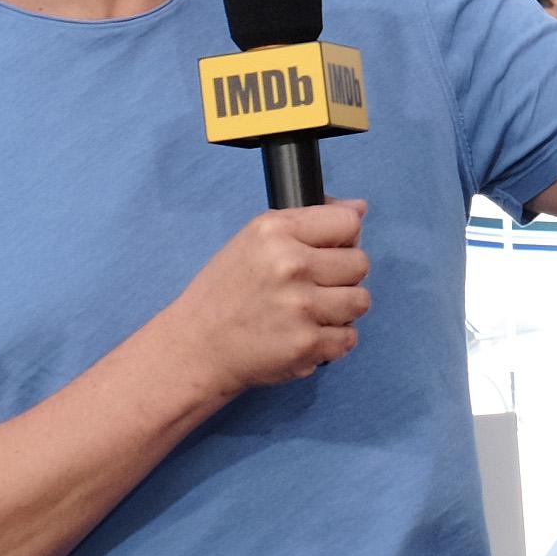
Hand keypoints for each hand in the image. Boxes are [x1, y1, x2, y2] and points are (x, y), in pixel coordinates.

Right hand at [164, 203, 371, 394]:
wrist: (196, 347)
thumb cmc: (226, 293)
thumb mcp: (254, 240)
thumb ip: (309, 220)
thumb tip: (359, 208)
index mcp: (275, 232)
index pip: (348, 222)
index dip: (343, 239)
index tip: (328, 252)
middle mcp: (290, 264)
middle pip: (360, 263)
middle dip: (342, 277)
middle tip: (311, 287)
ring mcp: (301, 306)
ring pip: (361, 300)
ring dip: (341, 310)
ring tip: (309, 312)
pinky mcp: (307, 343)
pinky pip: (349, 338)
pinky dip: (333, 341)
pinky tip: (305, 335)